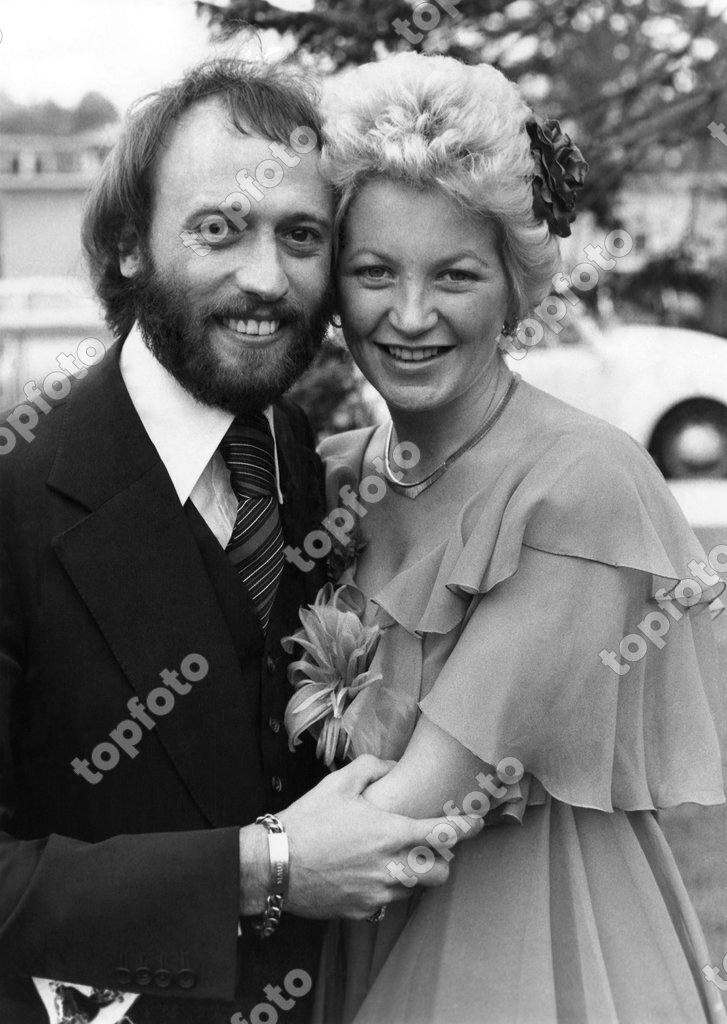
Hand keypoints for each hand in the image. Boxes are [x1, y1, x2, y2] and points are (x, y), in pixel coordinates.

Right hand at [239, 755, 483, 920]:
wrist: (274, 864)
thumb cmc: (307, 820)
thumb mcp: (338, 783)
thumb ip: (372, 769)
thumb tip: (393, 767)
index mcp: (390, 832)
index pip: (441, 833)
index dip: (463, 828)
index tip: (475, 824)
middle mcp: (390, 867)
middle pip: (438, 874)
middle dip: (440, 862)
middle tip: (429, 850)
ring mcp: (377, 893)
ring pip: (412, 890)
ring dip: (410, 876)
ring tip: (392, 860)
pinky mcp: (361, 911)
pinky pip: (385, 904)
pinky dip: (384, 890)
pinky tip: (366, 876)